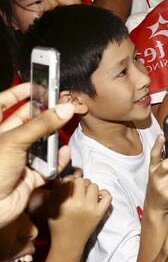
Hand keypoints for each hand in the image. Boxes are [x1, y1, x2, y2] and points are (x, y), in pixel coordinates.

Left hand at [0, 83, 73, 227]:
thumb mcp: (14, 140)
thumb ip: (41, 124)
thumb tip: (64, 109)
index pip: (3, 104)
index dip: (18, 93)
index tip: (36, 85)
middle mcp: (5, 143)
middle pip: (28, 122)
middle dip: (45, 114)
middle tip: (64, 105)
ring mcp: (17, 160)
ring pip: (41, 143)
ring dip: (54, 138)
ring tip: (67, 127)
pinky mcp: (29, 176)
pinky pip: (48, 165)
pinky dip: (58, 159)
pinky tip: (64, 153)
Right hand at [47, 176, 111, 243]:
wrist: (69, 242)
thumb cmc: (58, 225)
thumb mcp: (51, 208)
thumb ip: (56, 192)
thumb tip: (64, 179)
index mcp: (64, 203)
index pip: (69, 181)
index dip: (69, 180)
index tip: (69, 184)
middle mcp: (78, 204)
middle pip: (82, 181)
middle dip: (79, 183)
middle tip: (78, 189)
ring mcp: (91, 208)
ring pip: (94, 186)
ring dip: (90, 188)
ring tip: (85, 194)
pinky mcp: (100, 213)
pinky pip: (107, 196)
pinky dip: (104, 194)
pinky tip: (98, 196)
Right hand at [144, 135, 167, 214]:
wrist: (155, 206)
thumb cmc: (160, 185)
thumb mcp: (157, 174)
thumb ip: (164, 163)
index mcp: (152, 169)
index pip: (154, 155)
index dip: (157, 144)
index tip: (162, 135)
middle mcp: (155, 177)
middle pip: (166, 164)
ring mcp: (162, 187)